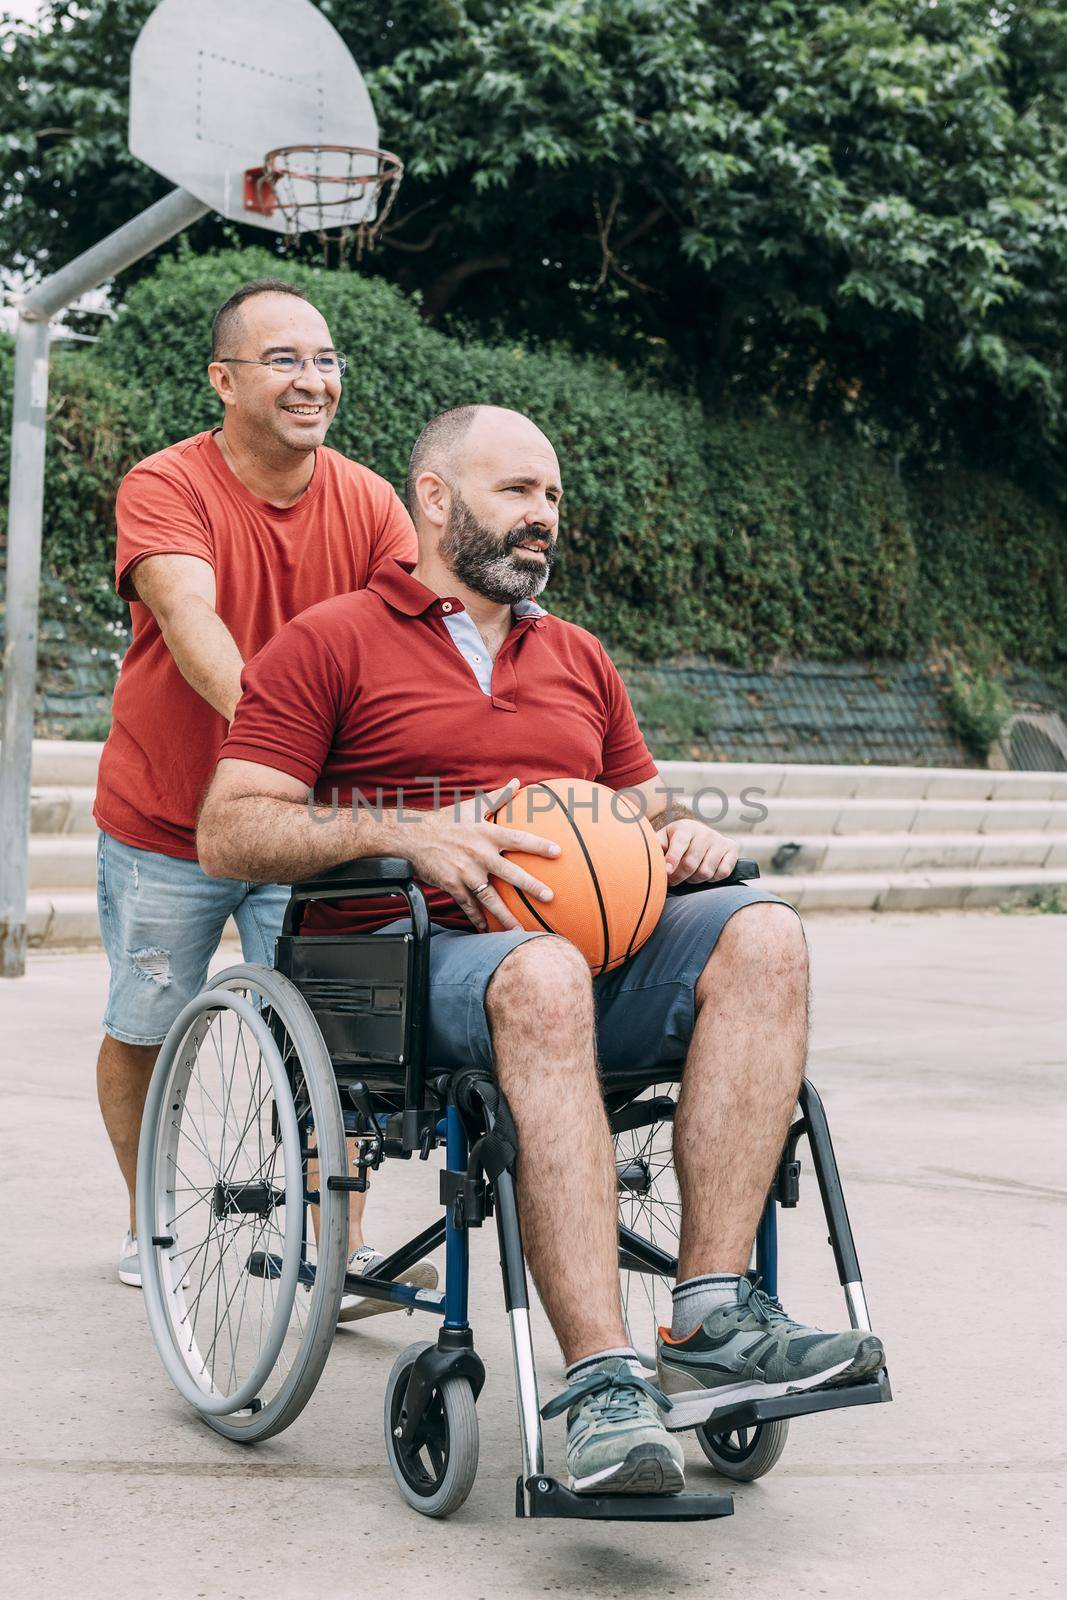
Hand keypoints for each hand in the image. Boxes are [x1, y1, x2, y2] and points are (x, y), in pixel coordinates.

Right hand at [406, 778, 559, 931]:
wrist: (413, 836)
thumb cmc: (446, 820)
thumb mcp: (472, 806)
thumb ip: (498, 797)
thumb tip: (517, 782)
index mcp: (486, 833)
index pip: (518, 839)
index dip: (539, 845)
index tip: (558, 852)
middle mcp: (479, 854)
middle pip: (510, 873)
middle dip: (531, 886)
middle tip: (549, 897)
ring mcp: (465, 872)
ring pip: (490, 897)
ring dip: (505, 915)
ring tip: (519, 930)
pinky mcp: (452, 885)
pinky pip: (468, 905)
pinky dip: (477, 918)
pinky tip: (486, 930)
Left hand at [660, 818, 737, 886]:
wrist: (697, 834)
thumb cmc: (675, 841)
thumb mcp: (663, 839)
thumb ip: (656, 846)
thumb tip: (652, 853)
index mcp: (685, 827)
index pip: (680, 844)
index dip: (673, 859)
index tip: (666, 872)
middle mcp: (704, 832)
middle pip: (691, 863)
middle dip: (679, 877)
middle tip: (672, 881)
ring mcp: (719, 840)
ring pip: (706, 871)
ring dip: (694, 880)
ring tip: (687, 876)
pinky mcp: (732, 849)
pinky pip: (722, 873)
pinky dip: (712, 879)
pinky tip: (704, 874)